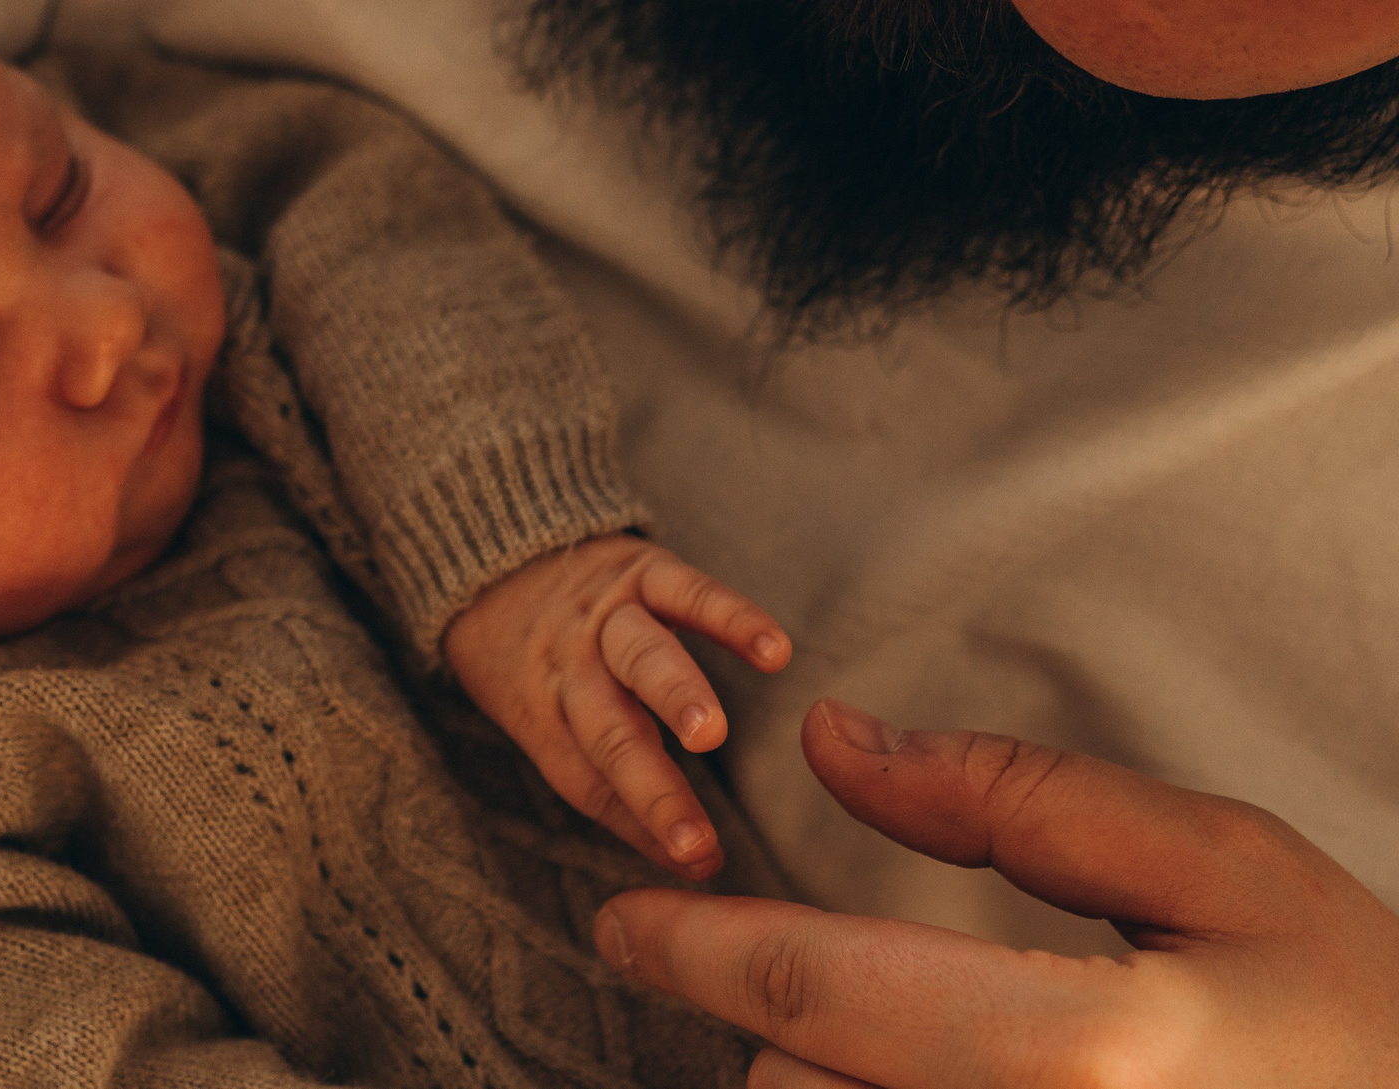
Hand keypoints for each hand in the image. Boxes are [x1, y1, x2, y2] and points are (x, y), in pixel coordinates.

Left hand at [443, 534, 789, 878]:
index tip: (698, 864)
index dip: (638, 825)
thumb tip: (693, 865)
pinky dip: (732, 618)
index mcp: (541, 717)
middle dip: (652, 790)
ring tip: (711, 736)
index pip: (586, 783)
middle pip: (609, 735)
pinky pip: (687, 592)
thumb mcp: (536, 722)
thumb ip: (607, 781)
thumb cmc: (524, 662)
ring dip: (676, 695)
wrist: (487, 558)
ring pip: (640, 659)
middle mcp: (569, 670)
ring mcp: (602, 617)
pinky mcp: (637, 569)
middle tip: (697, 840)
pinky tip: (775, 651)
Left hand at [594, 699, 1398, 1087]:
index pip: (812, 991)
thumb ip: (1015, 800)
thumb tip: (837, 742)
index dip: (691, 946)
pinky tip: (910, 1072)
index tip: (623, 918)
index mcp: (1078, 1051)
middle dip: (784, 1021)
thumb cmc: (1358, 1017)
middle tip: (843, 983)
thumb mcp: (1223, 868)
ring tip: (911, 1046)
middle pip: (789, 1084)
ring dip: (825, 1084)